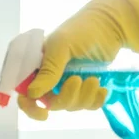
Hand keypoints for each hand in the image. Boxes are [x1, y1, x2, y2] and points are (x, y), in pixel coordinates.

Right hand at [19, 0, 138, 120]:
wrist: (114, 25)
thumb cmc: (84, 29)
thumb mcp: (62, 46)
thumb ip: (48, 70)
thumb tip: (32, 94)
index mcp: (37, 66)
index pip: (25, 93)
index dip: (30, 107)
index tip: (44, 113)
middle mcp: (49, 77)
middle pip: (51, 103)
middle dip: (67, 96)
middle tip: (79, 80)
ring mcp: (67, 84)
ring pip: (70, 106)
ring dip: (84, 96)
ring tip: (94, 79)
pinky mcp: (85, 88)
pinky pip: (87, 106)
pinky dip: (95, 100)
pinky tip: (102, 88)